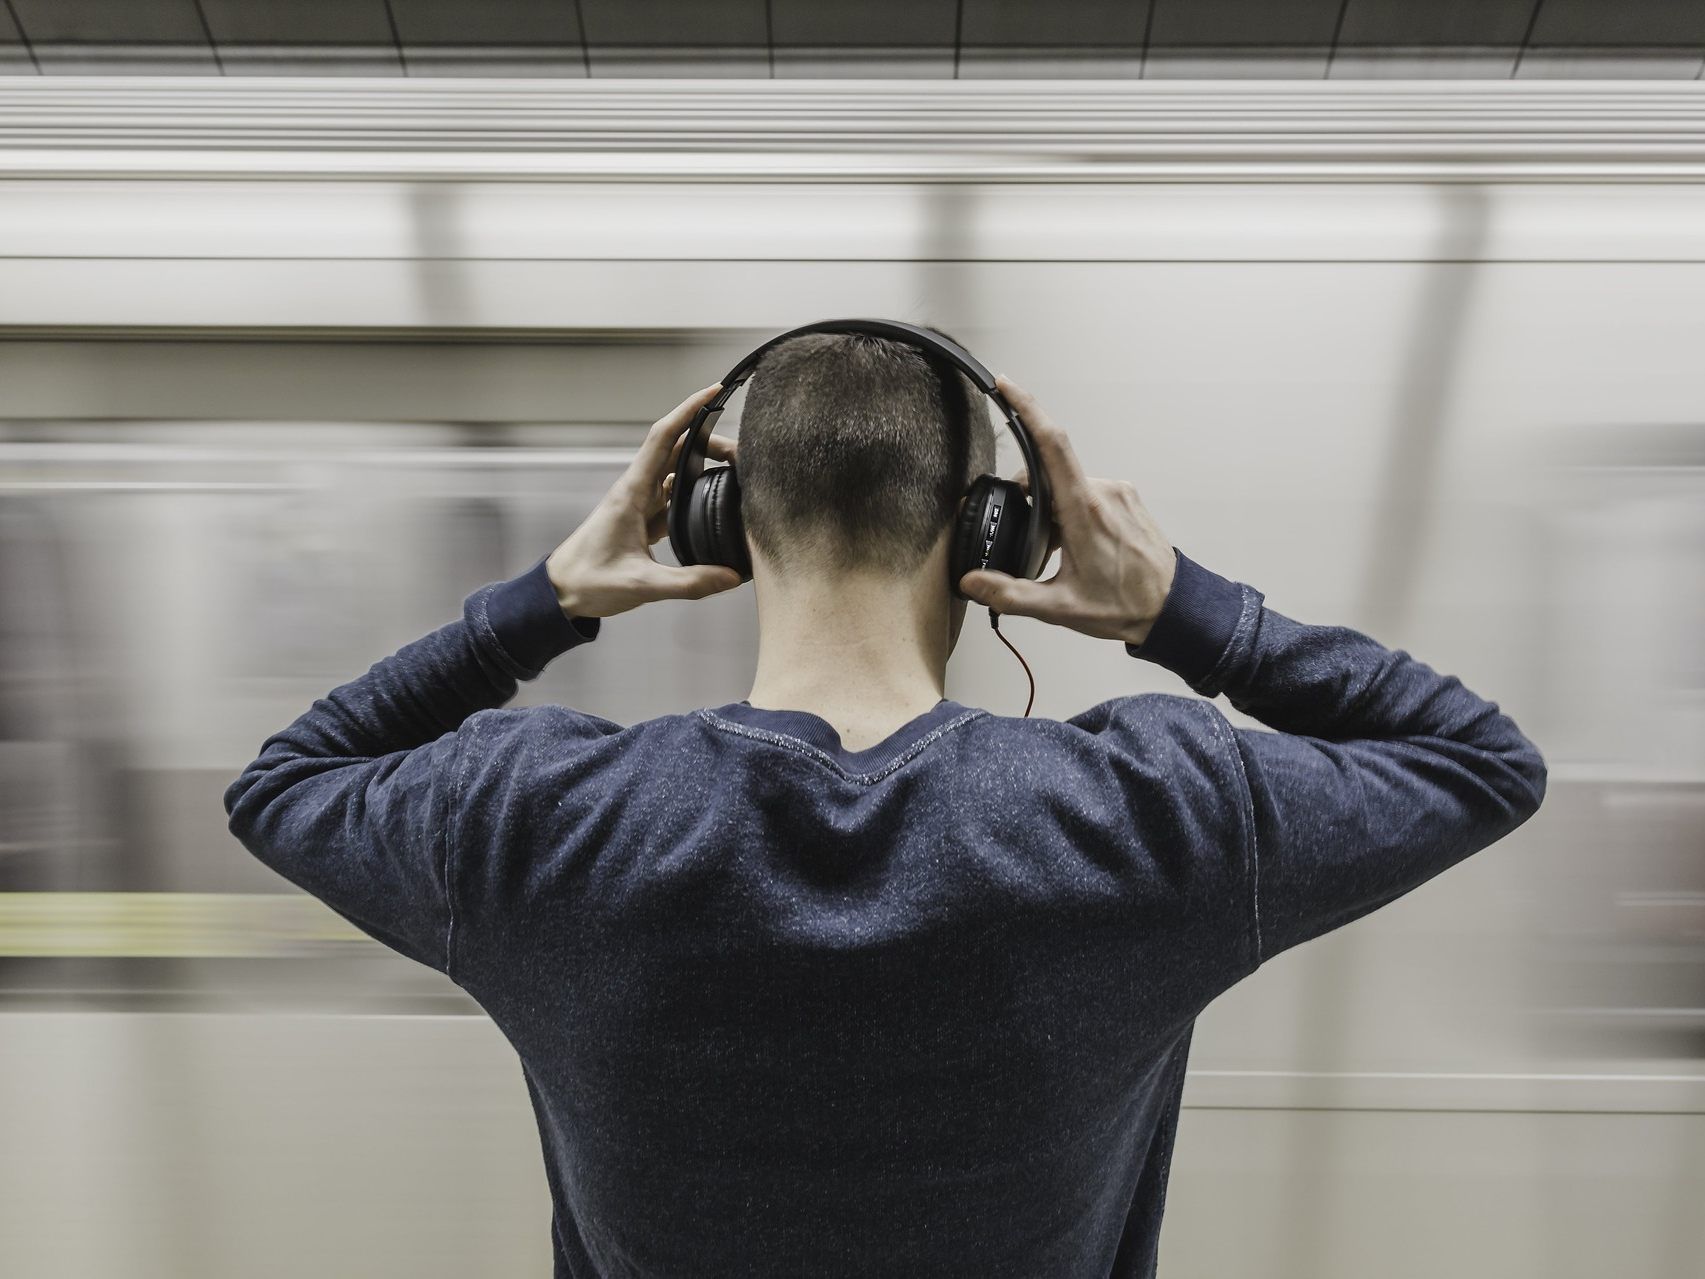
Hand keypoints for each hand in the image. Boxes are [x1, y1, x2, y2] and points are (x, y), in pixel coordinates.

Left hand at [545, 383, 743, 618]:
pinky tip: (715, 499)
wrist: (561, 592)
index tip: (714, 392)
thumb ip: (690, 583)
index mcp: (631, 493)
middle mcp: (636, 491)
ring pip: (677, 471)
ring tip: (737, 470)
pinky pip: (674, 495)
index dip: (689, 410)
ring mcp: (639, 504)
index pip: (663, 437)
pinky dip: (696, 490)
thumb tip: (731, 576)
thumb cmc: (589, 581)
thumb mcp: (642, 585)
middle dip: (710, 441)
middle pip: (677, 450)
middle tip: (743, 454)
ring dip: (704, 464)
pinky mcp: (642, 519)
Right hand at [957, 374, 1176, 646]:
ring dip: (1053, 509)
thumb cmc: (1124, 606)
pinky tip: (1077, 546)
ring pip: (1068, 485)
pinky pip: (1088, 492)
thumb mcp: (1060, 607)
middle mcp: (1104, 492)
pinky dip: (1072, 510)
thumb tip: (972, 581)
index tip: (1006, 386)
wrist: (1173, 609)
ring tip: (1059, 552)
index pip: (1052, 445)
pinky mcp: (1127, 498)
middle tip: (1029, 539)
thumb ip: (1010, 593)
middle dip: (1029, 497)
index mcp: (1084, 510)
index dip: (1027, 409)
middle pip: (1050, 472)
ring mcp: (1119, 493)